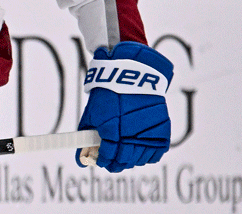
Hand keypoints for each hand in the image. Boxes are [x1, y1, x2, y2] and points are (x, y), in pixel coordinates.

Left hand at [76, 42, 172, 172]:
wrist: (133, 77)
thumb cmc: (108, 95)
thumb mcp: (91, 114)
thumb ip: (86, 139)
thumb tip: (79, 161)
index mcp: (111, 131)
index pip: (107, 156)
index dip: (103, 161)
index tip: (101, 161)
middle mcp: (130, 135)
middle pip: (123, 161)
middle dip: (115, 164)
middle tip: (112, 162)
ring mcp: (147, 135)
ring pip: (139, 160)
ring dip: (130, 160)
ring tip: (125, 154)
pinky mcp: (161, 133)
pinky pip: (155, 155)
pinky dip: (146, 155)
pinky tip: (139, 148)